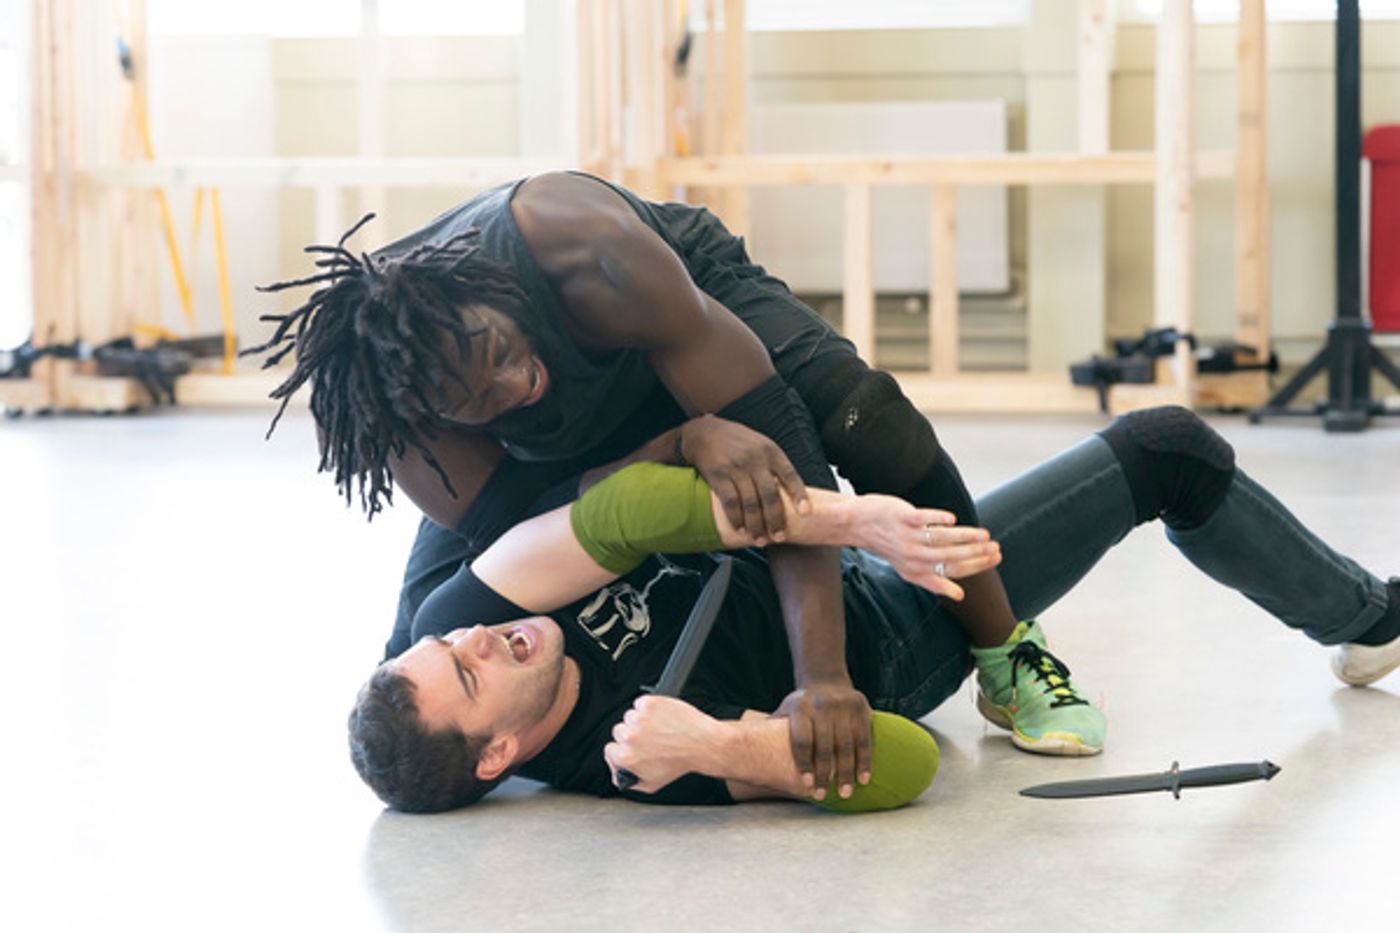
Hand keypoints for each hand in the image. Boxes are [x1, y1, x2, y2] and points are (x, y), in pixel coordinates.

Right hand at [604, 695, 718, 793]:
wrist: (701, 743)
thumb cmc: (679, 762)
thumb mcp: (651, 784)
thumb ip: (629, 782)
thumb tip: (618, 776)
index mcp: (627, 757)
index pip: (610, 751)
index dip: (621, 751)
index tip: (630, 749)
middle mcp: (630, 737)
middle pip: (619, 732)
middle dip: (632, 736)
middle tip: (649, 740)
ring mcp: (639, 719)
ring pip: (630, 717)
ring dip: (641, 722)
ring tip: (658, 730)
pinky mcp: (649, 704)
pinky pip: (640, 704)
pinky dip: (649, 709)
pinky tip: (661, 719)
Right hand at [680, 414, 807, 544]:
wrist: (705, 432)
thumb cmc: (737, 442)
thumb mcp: (761, 445)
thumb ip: (774, 466)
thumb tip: (791, 495)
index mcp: (770, 452)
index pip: (790, 475)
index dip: (799, 494)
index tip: (805, 512)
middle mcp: (755, 460)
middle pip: (770, 495)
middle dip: (775, 519)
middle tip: (779, 536)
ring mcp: (736, 467)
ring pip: (750, 502)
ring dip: (756, 525)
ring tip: (760, 539)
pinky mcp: (718, 475)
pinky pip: (730, 502)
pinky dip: (736, 518)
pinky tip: (740, 528)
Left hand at [775, 680, 870, 800]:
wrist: (826, 681)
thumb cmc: (801, 706)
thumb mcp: (785, 712)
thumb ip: (773, 731)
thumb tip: (746, 754)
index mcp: (800, 708)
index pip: (802, 741)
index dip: (804, 764)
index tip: (807, 786)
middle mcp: (822, 706)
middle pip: (824, 746)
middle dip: (825, 774)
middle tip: (824, 795)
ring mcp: (843, 706)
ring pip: (846, 745)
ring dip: (846, 773)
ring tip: (845, 793)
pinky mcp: (860, 709)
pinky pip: (864, 740)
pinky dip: (864, 761)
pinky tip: (863, 779)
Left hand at [849, 495, 1000, 600]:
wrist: (859, 525)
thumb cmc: (888, 544)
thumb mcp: (908, 569)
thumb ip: (933, 581)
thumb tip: (959, 595)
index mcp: (917, 570)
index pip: (953, 571)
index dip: (976, 567)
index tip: (995, 559)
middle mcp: (913, 557)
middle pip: (952, 556)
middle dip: (977, 553)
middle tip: (996, 547)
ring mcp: (908, 537)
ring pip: (942, 539)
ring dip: (966, 537)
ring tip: (984, 534)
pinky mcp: (904, 518)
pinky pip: (924, 520)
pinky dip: (939, 520)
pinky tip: (952, 520)